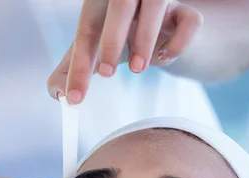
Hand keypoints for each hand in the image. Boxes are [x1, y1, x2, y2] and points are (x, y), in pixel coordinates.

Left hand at [48, 0, 202, 103]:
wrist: (159, 28)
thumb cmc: (119, 37)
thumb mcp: (91, 51)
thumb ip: (70, 71)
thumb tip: (58, 94)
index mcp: (100, 4)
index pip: (86, 31)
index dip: (78, 67)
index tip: (74, 97)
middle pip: (120, 3)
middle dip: (110, 42)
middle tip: (105, 74)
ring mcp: (159, 0)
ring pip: (156, 4)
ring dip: (144, 40)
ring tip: (137, 69)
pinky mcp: (186, 11)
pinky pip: (190, 19)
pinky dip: (178, 42)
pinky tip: (165, 56)